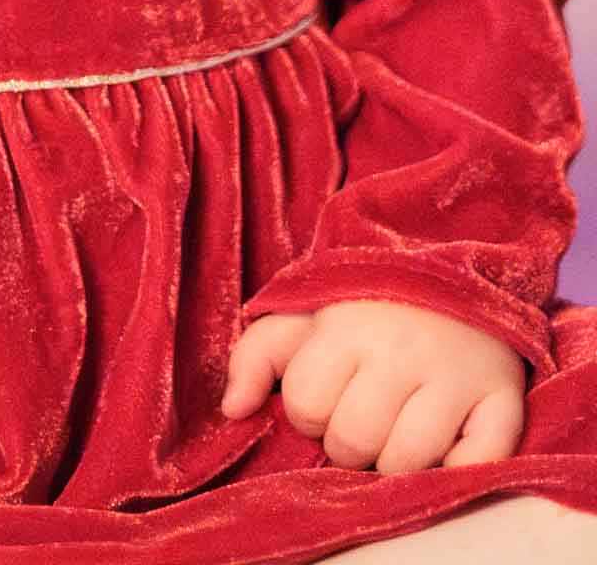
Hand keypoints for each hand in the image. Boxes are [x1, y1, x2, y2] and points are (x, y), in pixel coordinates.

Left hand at [220, 300, 525, 473]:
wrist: (458, 268)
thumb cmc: (370, 305)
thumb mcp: (306, 315)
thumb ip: (256, 354)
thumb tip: (233, 409)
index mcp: (346, 326)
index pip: (305, 405)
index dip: (310, 410)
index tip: (331, 391)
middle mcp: (401, 350)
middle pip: (353, 442)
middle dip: (350, 440)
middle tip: (367, 411)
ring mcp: (455, 377)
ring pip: (406, 463)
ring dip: (398, 458)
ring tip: (401, 425)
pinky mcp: (502, 400)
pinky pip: (474, 467)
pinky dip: (457, 468)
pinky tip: (447, 440)